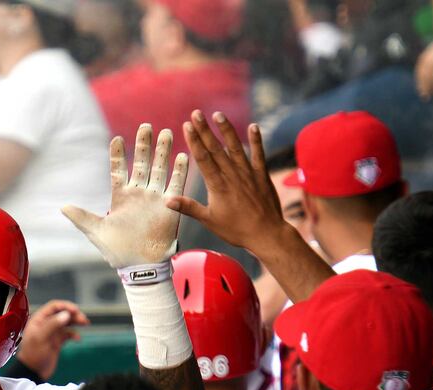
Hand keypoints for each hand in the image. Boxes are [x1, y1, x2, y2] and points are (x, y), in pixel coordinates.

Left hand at [17, 301, 90, 379]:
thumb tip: (65, 314)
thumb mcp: (41, 338)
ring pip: (66, 323)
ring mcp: (52, 333)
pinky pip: (68, 334)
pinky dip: (74, 334)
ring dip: (76, 322)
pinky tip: (77, 338)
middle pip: (62, 313)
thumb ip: (52, 325)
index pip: (54, 307)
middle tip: (83, 319)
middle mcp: (46, 324)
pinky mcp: (57, 341)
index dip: (66, 306)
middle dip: (74, 314)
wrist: (33, 372)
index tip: (76, 310)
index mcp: (39, 320)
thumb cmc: (33, 355)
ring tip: (85, 323)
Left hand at [62, 124, 188, 267]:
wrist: (140, 266)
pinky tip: (183, 156)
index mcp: (120, 197)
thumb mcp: (96, 232)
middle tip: (146, 126)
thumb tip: (62, 206)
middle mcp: (139, 194)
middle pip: (142, 163)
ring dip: (163, 152)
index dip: (118, 155)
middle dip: (144, 145)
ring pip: (159, 169)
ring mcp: (155, 198)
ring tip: (167, 133)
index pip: (118, 170)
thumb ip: (82, 217)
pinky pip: (176, 185)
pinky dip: (179, 171)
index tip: (117, 139)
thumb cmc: (117, 251)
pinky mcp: (170, 206)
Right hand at [172, 110, 333, 302]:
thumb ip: (188, 208)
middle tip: (196, 113)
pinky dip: (256, 140)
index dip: (195, 140)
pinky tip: (254, 126)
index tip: (187, 125)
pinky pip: (259, 155)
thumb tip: (166, 201)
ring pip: (235, 147)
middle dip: (205, 130)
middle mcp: (232, 175)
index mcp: (217, 185)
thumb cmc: (235, 229)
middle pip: (216, 149)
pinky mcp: (262, 175)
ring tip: (218, 115)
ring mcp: (248, 173)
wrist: (266, 234)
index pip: (203, 158)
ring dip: (226, 130)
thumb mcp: (209, 220)